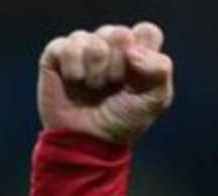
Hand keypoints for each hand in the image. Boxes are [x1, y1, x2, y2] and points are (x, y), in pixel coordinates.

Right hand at [37, 22, 173, 144]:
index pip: (147, 31)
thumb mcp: (155, 101)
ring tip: (94, 88)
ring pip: (93, 41)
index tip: (138, 76)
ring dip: (97, 72)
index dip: (144, 53)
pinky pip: (66, 46)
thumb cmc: (123, 121)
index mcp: (137, 53)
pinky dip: (74, 69)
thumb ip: (160, 71)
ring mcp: (83, 47)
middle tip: (114, 85)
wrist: (90, 141)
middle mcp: (110, 45)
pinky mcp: (57, 54)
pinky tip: (75, 82)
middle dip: (119, 67)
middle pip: (120, 34)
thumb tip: (133, 51)